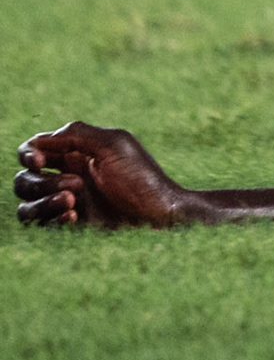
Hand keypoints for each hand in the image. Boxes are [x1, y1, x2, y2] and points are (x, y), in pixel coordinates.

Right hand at [15, 122, 189, 227]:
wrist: (161, 214)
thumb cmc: (142, 177)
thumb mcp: (115, 146)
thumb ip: (78, 135)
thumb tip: (40, 139)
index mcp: (76, 153)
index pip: (33, 150)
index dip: (29, 154)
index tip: (41, 161)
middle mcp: (67, 176)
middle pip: (25, 179)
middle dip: (42, 182)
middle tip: (75, 185)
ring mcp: (67, 202)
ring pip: (26, 204)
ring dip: (43, 202)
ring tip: (72, 202)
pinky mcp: (71, 225)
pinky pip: (41, 224)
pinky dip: (51, 219)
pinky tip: (74, 216)